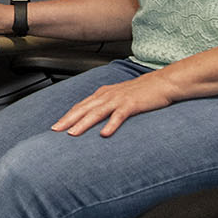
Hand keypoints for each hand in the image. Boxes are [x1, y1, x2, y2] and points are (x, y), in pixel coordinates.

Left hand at [52, 70, 174, 136]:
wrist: (162, 83)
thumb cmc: (141, 92)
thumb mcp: (119, 97)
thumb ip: (106, 106)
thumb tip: (94, 119)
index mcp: (103, 94)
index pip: (80, 106)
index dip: (67, 116)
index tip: (55, 127)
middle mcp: (107, 95)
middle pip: (83, 109)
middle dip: (68, 120)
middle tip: (55, 131)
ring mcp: (119, 99)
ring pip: (96, 112)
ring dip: (83, 123)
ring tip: (72, 133)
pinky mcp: (132, 105)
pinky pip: (119, 116)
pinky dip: (110, 125)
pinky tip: (104, 134)